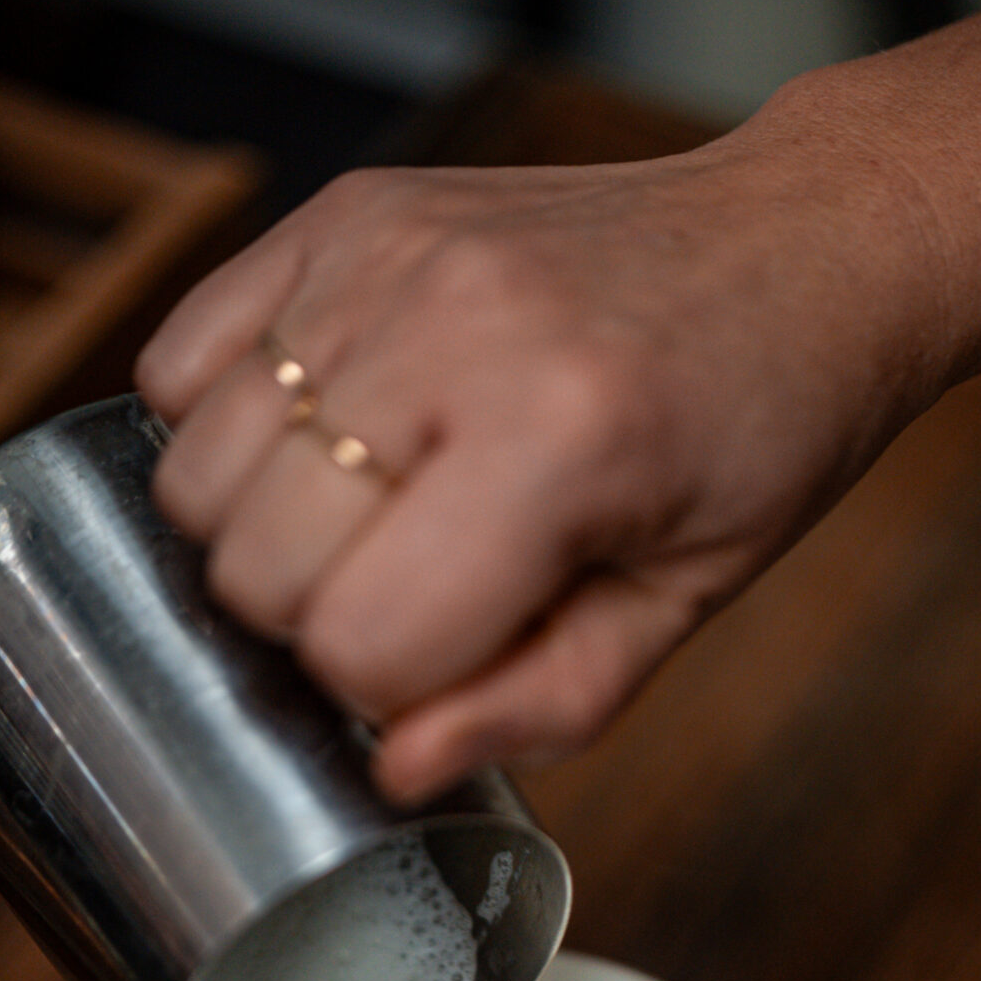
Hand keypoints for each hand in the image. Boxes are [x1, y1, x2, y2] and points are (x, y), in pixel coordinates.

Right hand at [136, 109, 948, 802]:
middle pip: (253, 567)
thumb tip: (395, 769)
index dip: (396, 686)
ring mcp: (383, 258)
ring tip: (377, 511)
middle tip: (420, 588)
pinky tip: (326, 436)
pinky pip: (179, 362)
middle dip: (319, 618)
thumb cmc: (754, 432)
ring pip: (194, 474)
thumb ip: (539, 703)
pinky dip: (224, 425)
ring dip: (264, 529)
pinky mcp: (344, 212)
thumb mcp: (680, 603)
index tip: (462, 653)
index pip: (358, 643)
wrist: (802, 243)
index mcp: (558, 442)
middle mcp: (453, 331)